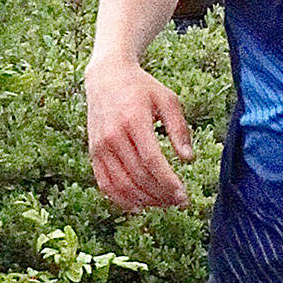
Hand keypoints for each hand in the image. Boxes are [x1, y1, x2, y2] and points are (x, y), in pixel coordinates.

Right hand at [85, 56, 192, 210]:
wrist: (107, 76)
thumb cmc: (142, 88)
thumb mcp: (167, 99)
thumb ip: (179, 129)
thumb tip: (188, 158)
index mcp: (133, 120)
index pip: (152, 161)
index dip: (168, 183)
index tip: (183, 196)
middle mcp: (113, 136)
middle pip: (138, 176)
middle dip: (161, 194)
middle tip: (178, 202)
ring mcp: (100, 146)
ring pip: (122, 185)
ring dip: (144, 200)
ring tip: (163, 204)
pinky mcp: (93, 153)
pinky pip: (105, 184)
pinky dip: (121, 200)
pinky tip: (138, 206)